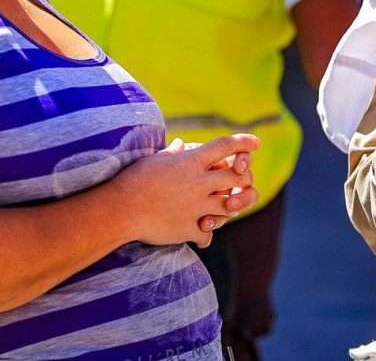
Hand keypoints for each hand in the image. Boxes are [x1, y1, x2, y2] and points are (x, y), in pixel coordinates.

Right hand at [112, 134, 259, 247]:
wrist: (119, 210)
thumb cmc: (132, 180)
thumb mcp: (154, 160)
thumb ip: (173, 153)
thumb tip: (181, 144)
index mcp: (190, 162)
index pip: (225, 146)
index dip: (244, 142)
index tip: (256, 142)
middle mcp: (198, 183)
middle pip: (238, 177)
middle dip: (245, 177)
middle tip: (242, 181)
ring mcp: (196, 207)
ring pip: (230, 207)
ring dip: (232, 206)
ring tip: (226, 206)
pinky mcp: (189, 228)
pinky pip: (208, 233)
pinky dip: (207, 233)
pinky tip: (202, 232)